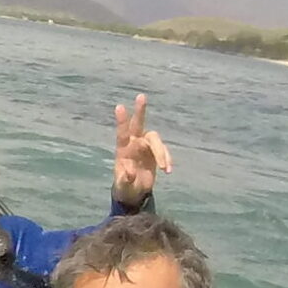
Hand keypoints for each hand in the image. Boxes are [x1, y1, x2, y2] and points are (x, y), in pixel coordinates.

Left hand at [113, 93, 170, 207]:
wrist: (135, 191)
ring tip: (165, 168)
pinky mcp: (156, 152)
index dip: (122, 121)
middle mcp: (134, 144)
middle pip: (138, 124)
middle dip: (140, 111)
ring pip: (156, 140)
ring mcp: (146, 146)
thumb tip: (129, 172)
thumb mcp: (123, 187)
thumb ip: (125, 179)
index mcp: (123, 150)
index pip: (122, 133)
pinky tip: (168, 171)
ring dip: (161, 152)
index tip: (119, 107)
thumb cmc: (125, 187)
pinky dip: (167, 159)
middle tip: (141, 96)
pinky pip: (164, 151)